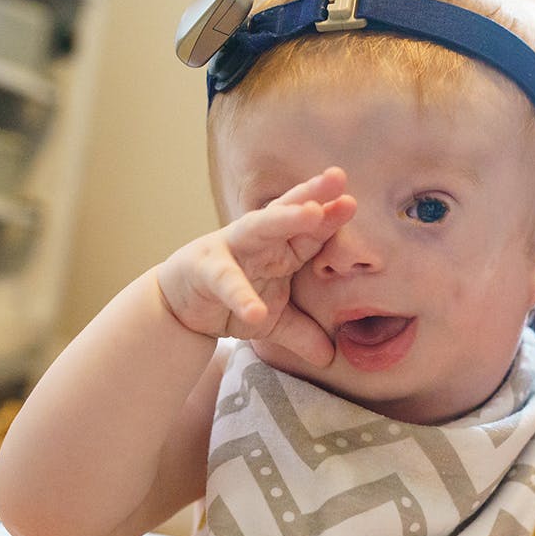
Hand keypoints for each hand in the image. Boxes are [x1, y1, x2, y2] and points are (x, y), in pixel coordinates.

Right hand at [156, 166, 356, 366]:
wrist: (181, 308)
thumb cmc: (234, 301)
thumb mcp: (273, 322)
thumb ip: (301, 334)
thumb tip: (330, 358)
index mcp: (282, 248)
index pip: (311, 230)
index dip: (332, 216)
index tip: (353, 201)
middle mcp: (260, 240)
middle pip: (288, 211)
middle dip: (313, 193)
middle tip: (338, 178)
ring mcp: (232, 249)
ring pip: (260, 227)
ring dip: (286, 218)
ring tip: (313, 214)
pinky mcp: (206, 269)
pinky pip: (227, 280)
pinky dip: (241, 295)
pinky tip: (256, 311)